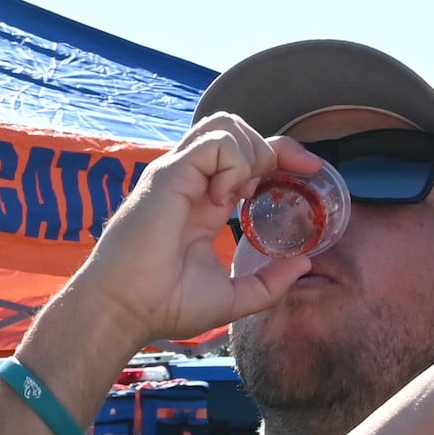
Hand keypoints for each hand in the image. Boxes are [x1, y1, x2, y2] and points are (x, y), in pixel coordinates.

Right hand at [60, 112, 319, 350]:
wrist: (125, 309)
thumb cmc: (164, 306)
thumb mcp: (232, 298)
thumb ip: (269, 283)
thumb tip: (305, 265)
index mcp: (203, 202)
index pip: (244, 156)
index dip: (280, 156)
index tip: (309, 174)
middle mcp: (190, 181)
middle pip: (236, 129)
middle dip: (272, 148)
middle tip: (278, 186)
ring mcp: (177, 173)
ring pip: (225, 125)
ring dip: (249, 153)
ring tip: (242, 194)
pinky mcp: (169, 174)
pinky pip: (216, 142)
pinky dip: (233, 164)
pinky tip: (223, 199)